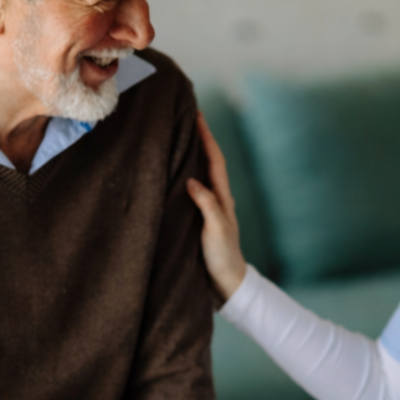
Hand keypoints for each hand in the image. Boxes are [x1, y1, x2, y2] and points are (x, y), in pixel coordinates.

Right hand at [185, 112, 247, 300]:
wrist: (227, 284)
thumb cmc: (223, 257)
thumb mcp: (216, 229)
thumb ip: (206, 205)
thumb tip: (191, 180)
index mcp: (222, 198)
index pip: (215, 160)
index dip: (206, 137)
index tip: (197, 115)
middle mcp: (216, 199)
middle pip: (207, 162)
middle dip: (198, 140)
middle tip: (184, 119)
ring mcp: (208, 209)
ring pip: (199, 175)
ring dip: (190, 156)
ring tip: (176, 139)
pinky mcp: (198, 220)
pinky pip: (190, 191)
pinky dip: (183, 177)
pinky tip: (172, 175)